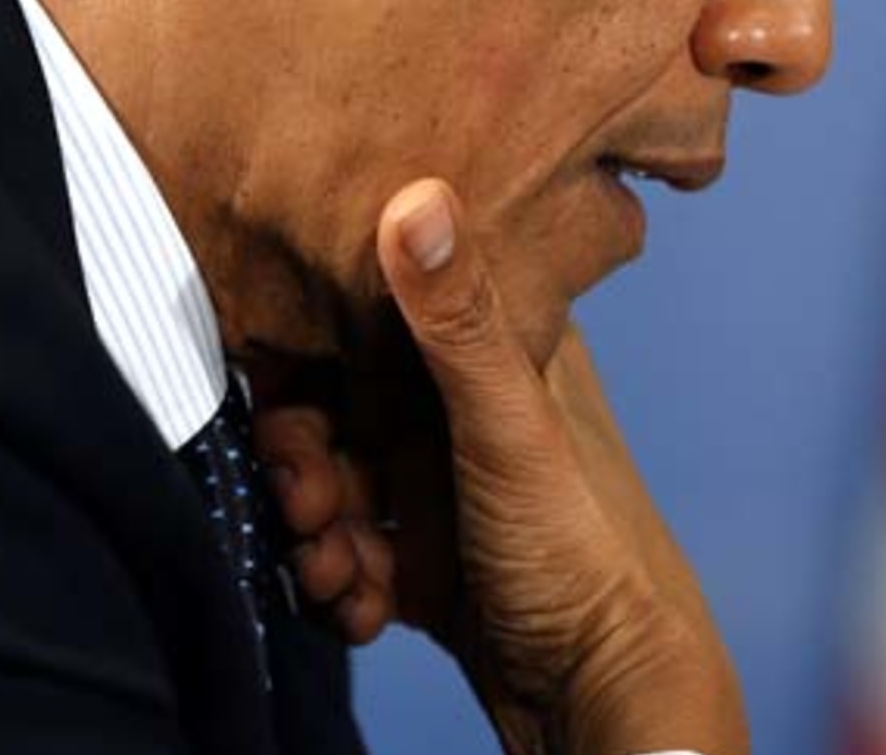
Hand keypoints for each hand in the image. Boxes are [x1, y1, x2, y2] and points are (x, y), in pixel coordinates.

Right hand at [258, 178, 747, 754]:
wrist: (604, 692)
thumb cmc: (580, 548)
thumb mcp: (508, 424)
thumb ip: (456, 321)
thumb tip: (416, 193)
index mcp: (500, 354)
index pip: (381, 314)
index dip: (314, 349)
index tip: (280, 394)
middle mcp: (465, 411)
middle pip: (339, 408)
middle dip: (302, 460)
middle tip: (306, 505)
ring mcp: (442, 487)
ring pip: (336, 486)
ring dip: (316, 530)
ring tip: (336, 569)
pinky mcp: (426, 557)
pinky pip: (350, 551)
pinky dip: (340, 579)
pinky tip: (362, 607)